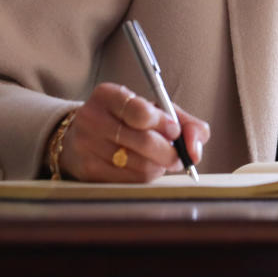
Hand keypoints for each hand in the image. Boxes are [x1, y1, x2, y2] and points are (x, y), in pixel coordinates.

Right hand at [59, 82, 209, 181]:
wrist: (81, 136)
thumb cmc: (125, 121)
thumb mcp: (152, 109)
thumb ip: (184, 122)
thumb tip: (196, 149)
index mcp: (108, 95)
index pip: (140, 111)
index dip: (164, 124)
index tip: (175, 130)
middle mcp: (92, 118)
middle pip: (145, 142)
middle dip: (171, 152)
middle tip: (177, 154)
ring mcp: (87, 146)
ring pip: (141, 166)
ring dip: (160, 166)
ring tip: (160, 160)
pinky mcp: (88, 170)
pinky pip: (130, 181)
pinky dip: (146, 177)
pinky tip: (144, 168)